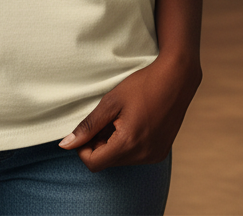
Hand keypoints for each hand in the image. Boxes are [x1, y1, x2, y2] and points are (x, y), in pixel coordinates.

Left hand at [58, 55, 200, 170]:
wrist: (176, 79)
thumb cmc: (142, 85)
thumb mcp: (111, 102)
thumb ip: (88, 125)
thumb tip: (65, 144)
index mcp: (128, 143)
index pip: (94, 163)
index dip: (83, 148)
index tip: (86, 130)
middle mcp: (142, 155)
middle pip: (107, 162)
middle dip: (99, 144)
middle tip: (104, 119)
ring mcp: (154, 156)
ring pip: (121, 160)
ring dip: (113, 144)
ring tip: (119, 118)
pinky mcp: (161, 152)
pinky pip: (136, 156)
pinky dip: (128, 144)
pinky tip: (133, 122)